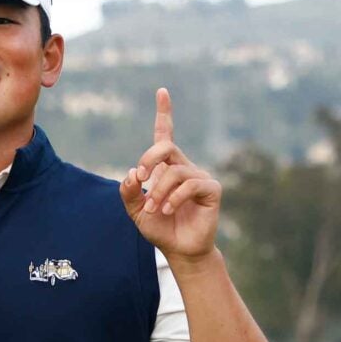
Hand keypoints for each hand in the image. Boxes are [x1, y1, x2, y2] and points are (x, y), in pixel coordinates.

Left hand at [119, 88, 221, 259]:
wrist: (179, 250)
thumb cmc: (159, 227)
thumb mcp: (135, 209)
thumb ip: (129, 191)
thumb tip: (134, 172)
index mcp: (167, 167)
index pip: (165, 134)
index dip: (164, 112)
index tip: (162, 91)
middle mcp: (184, 167)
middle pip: (166, 146)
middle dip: (149, 159)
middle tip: (141, 178)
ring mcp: (200, 177)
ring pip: (174, 171)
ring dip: (158, 190)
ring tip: (153, 209)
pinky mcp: (212, 189)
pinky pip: (189, 184)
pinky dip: (173, 198)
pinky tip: (167, 210)